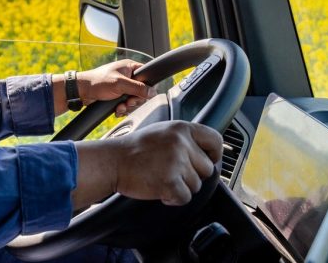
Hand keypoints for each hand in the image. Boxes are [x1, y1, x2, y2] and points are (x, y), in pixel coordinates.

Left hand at [53, 59, 156, 116]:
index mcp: (129, 67)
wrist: (82, 91)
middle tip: (127, 102)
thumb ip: (137, 88)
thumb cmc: (97, 82)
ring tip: (120, 106)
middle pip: (142, 91)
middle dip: (135, 100)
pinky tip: (116, 109)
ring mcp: (122, 86)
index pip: (147, 76)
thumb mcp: (120, 84)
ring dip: (128, 106)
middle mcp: (127, 76)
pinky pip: (127, 104)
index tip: (140, 95)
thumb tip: (152, 92)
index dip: (146, 87)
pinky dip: (122, 108)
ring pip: (134, 99)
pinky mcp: (118, 95)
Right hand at [72, 121, 222, 208]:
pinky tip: (160, 188)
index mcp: (181, 128)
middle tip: (171, 171)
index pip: (215, 140)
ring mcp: (176, 162)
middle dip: (192, 175)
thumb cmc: (134, 148)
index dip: (214, 154)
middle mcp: (181, 143)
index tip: (208, 160)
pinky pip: (185, 198)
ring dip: (181, 187)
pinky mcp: (170, 181)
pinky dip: (173, 198)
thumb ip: (184, 138)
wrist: (112, 161)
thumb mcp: (162, 131)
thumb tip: (207, 151)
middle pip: (207, 169)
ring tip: (161, 177)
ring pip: (196, 186)